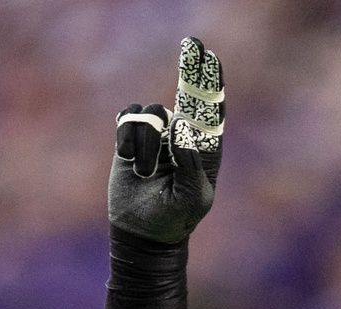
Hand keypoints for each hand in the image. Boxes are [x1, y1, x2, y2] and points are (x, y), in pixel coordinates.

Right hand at [109, 36, 223, 245]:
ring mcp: (157, 133)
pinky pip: (129, 119)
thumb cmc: (175, 218)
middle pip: (188, 92)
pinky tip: (131, 163)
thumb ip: (189, 163)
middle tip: (192, 43)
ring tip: (148, 174)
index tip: (210, 58)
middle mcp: (182, 133)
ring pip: (151, 114)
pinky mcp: (131, 137)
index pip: (211, 108)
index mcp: (205, 146)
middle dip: (191, 67)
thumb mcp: (191, 197)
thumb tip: (179, 125)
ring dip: (147, 147)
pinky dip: (129, 142)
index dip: (210, 82)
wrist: (143, 232)